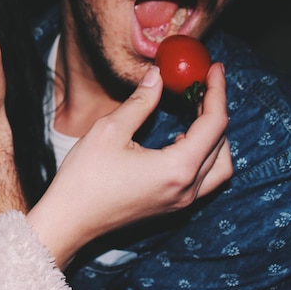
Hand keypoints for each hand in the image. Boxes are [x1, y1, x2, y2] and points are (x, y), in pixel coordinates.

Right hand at [27, 63, 231, 268]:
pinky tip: (181, 141)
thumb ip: (140, 102)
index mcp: (177, 169)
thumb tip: (158, 76)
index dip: (216, 91)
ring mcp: (180, 203)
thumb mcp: (109, 131)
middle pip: (221, 144)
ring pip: (219, 167)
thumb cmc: (84, 178)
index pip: (214, 124)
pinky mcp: (170, 208)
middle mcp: (186, 189)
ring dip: (215, 138)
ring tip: (196, 113)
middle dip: (214, 111)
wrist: (69, 221)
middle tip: (200, 86)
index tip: (214, 68)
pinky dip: (204, 156)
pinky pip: (204, 180)